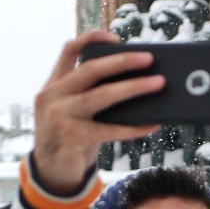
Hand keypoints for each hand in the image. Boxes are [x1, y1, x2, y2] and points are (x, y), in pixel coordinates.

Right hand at [32, 30, 165, 191]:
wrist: (51, 171)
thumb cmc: (72, 137)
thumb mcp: (75, 111)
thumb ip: (93, 96)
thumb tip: (138, 84)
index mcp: (54, 84)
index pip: (69, 51)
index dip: (92, 39)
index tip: (116, 37)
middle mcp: (53, 95)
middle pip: (90, 70)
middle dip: (122, 62)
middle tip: (149, 58)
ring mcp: (59, 116)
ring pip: (101, 96)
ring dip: (133, 88)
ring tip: (158, 83)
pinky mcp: (71, 137)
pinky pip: (110, 129)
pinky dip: (134, 127)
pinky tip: (152, 124)